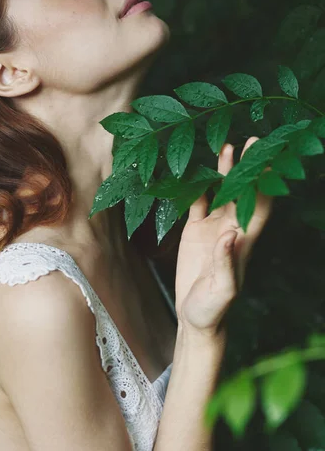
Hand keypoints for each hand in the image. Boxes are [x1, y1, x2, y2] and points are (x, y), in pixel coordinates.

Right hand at [174, 137, 272, 336]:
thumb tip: (230, 234)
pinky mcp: (194, 230)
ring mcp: (213, 228)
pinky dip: (195, 186)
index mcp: (243, 240)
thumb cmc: (213, 309)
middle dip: (247, 167)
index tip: (267, 159)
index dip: (264, 183)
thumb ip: (226, 263)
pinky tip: (192, 169)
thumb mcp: (222, 290)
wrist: (194, 317)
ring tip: (224, 146)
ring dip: (223, 171)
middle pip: (241, 191)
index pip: (258, 205)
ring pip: (220, 191)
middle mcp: (231, 228)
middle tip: (251, 140)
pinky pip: (196, 202)